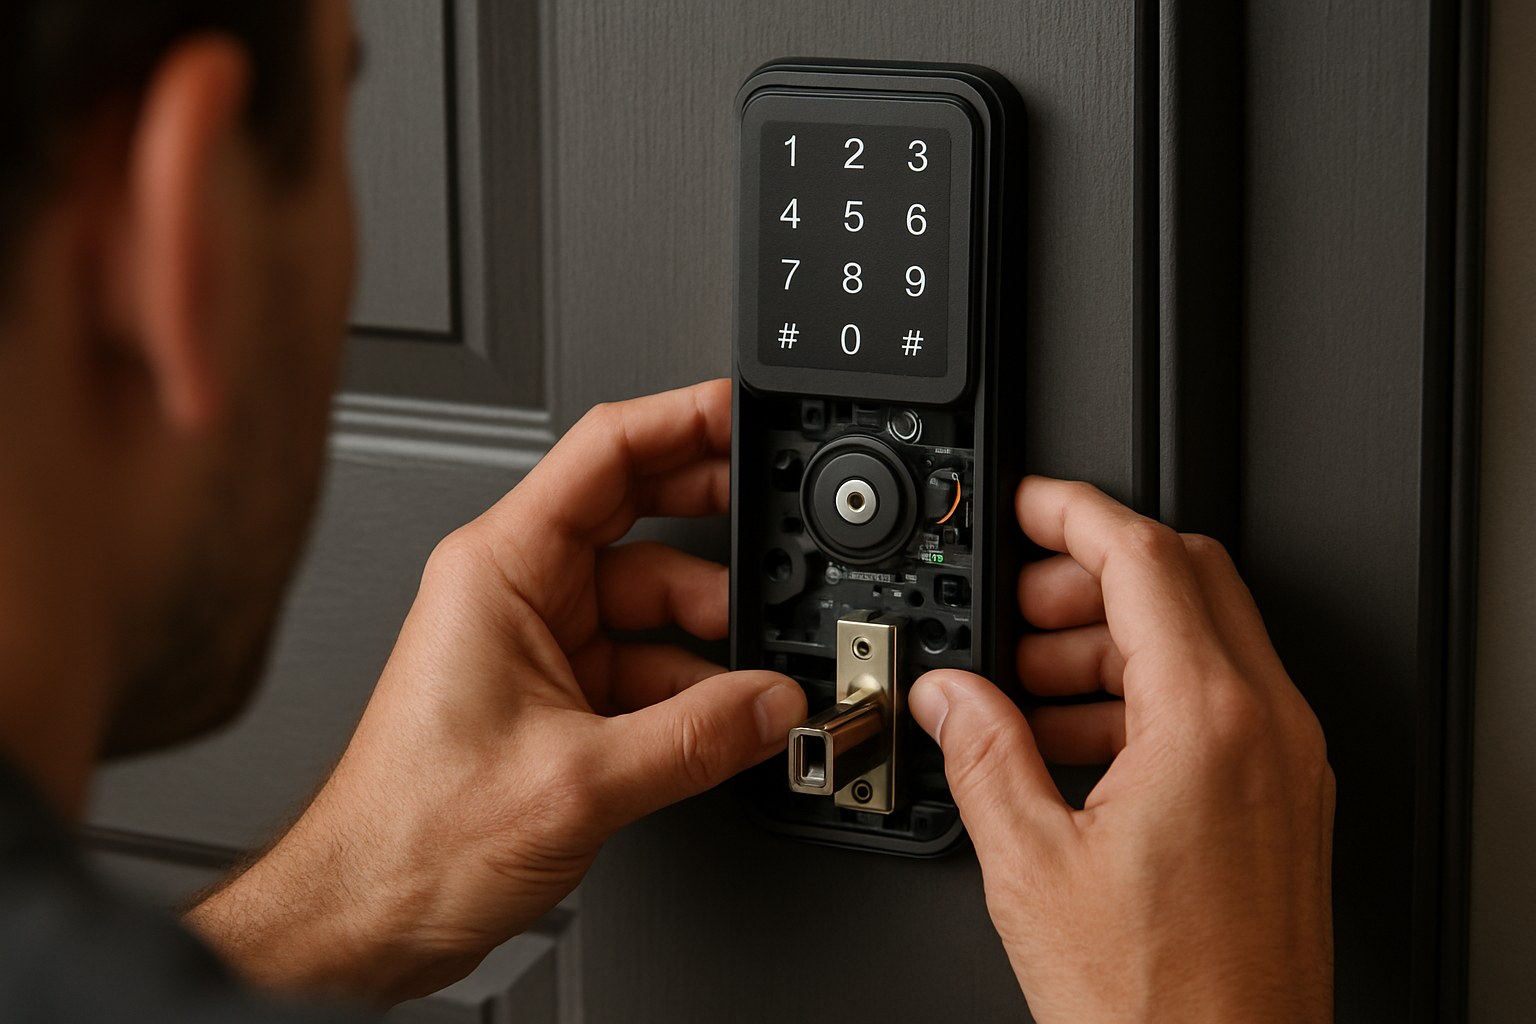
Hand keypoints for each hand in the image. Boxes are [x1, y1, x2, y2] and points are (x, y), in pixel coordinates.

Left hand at [187, 380, 805, 1004]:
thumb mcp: (578, 779)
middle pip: (637, 514)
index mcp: (499, 568)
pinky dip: (692, 686)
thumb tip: (774, 704)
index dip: (683, 419)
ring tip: (760, 667)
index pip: (605, 453)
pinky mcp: (557, 693)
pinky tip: (727, 716)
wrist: (369, 915)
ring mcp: (539, 641)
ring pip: (650, 600)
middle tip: (781, 523)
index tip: (743, 411)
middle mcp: (517, 591)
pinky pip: (644, 663)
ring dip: (711, 631)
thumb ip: (696, 737)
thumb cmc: (411, 834)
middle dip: (714, 519)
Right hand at [910, 476, 1333, 1022]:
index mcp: (1209, 721)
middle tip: (1018, 603)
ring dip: (1116, 635)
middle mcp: (1268, 729)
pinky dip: (1147, 691)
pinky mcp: (1284, 805)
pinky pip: (1220, 703)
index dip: (1074, 513)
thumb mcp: (1033, 864)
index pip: (1145, 558)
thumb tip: (949, 693)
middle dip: (1091, 573)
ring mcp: (1286, 767)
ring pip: (1207, 637)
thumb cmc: (1156, 1003)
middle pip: (1187, 579)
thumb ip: (983, 753)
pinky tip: (1076, 738)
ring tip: (1031, 682)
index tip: (1028, 505)